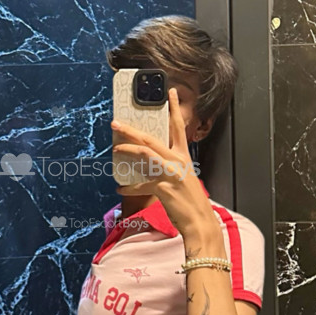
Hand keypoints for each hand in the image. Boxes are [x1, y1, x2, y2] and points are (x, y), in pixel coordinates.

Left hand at [111, 88, 224, 247]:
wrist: (200, 221)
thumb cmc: (191, 202)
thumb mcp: (183, 178)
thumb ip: (169, 167)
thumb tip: (150, 162)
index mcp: (184, 157)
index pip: (178, 127)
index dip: (174, 108)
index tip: (170, 92)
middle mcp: (177, 161)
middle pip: (151, 138)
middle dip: (131, 130)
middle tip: (116, 123)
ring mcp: (170, 173)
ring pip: (144, 154)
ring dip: (127, 149)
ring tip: (115, 148)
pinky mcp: (163, 188)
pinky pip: (141, 184)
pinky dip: (129, 186)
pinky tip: (120, 188)